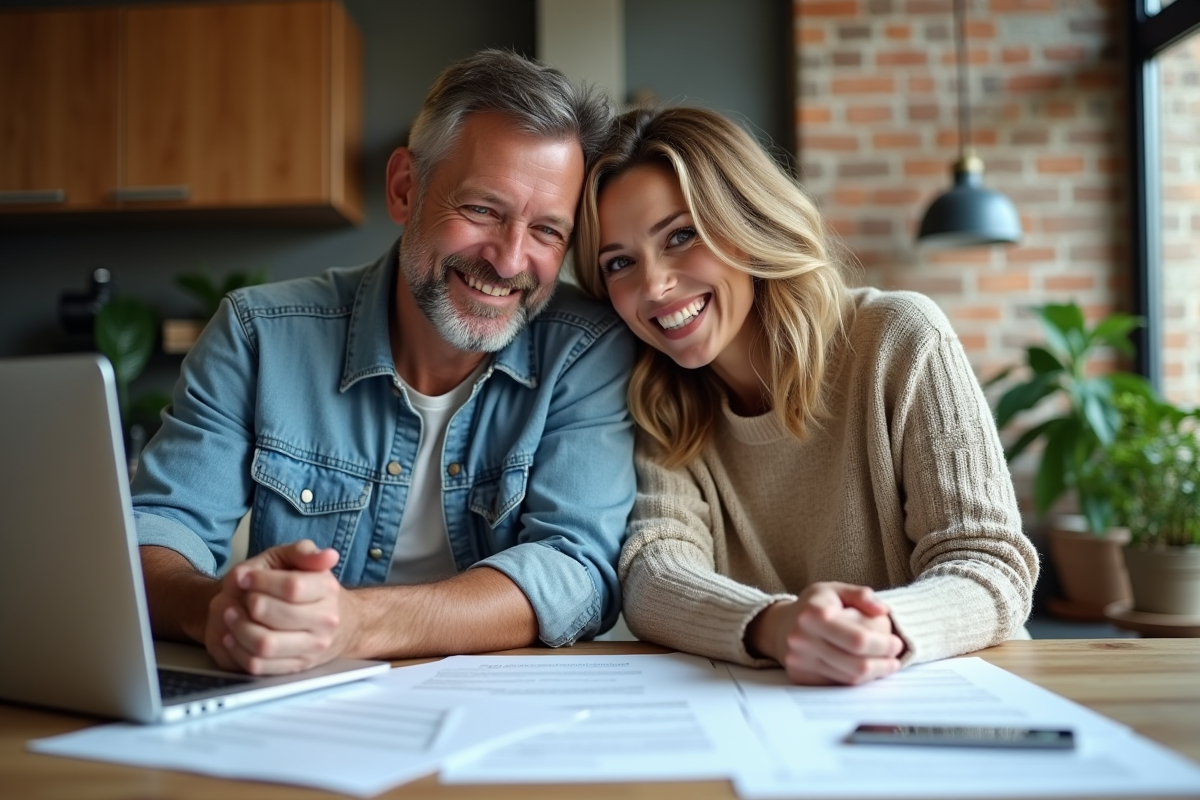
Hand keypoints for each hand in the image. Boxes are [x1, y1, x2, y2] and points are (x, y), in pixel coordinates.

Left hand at [206, 540, 351, 674]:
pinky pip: (259, 665)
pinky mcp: (296, 667)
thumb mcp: (298, 561)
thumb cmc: (303, 587)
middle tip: (242, 597)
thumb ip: (305, 552)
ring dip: (239, 628)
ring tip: (231, 615)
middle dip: (249, 604)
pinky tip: (233, 635)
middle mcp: (325, 621)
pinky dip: (238, 650)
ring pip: (265, 644)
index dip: (260, 581)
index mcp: (327, 590)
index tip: (245, 577)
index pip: (292, 587)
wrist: (327, 621)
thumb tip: (328, 555)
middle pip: (275, 616)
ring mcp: (312, 647)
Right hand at [747, 582, 904, 685]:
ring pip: (848, 679)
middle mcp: (803, 639)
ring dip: (873, 674)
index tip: (897, 644)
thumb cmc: (814, 606)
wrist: (779, 626)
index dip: (883, 645)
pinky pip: (836, 685)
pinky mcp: (800, 677)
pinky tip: (866, 671)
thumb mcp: (835, 590)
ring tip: (885, 665)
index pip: (858, 639)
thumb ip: (861, 595)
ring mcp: (800, 661)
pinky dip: (855, 681)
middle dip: (882, 664)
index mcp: (814, 614)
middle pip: (855, 664)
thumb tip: (882, 610)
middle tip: (895, 658)